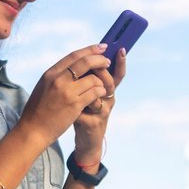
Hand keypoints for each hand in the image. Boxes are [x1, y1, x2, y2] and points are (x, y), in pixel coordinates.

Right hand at [16, 44, 111, 147]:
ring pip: (93, 78)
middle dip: (100, 59)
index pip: (73, 56)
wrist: (33, 130)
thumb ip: (57, 76)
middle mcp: (58, 80)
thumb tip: (74, 67)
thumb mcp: (44, 87)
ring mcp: (67, 92)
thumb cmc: (37, 110)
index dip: (89, 50)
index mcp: (50, 74)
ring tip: (103, 84)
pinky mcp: (75, 105)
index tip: (100, 47)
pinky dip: (100, 91)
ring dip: (101, 80)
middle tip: (107, 61)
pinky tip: (100, 94)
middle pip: (85, 62)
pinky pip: (94, 92)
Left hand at [73, 47, 126, 162]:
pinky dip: (72, 108)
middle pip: (108, 82)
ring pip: (96, 96)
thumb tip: (84, 54)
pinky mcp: (93, 124)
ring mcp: (102, 113)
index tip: (122, 49)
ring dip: (83, 93)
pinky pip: (82, 110)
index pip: (117, 74)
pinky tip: (67, 112)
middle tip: (92, 68)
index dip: (120, 62)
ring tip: (73, 95)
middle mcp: (108, 100)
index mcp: (107, 91)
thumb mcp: (86, 92)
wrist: (85, 140)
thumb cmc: (84, 112)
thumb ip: (87, 77)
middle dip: (100, 73)